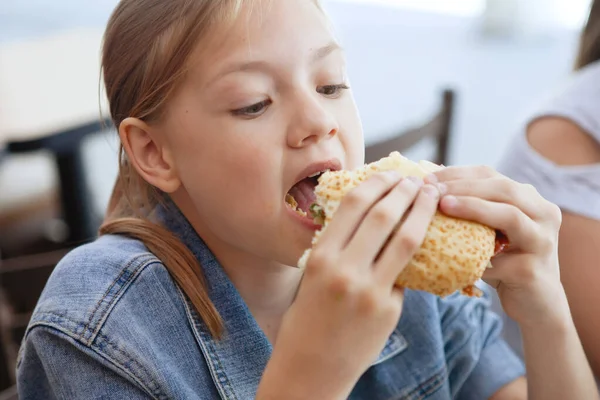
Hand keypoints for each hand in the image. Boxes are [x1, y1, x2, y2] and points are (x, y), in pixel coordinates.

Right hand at [258, 172, 439, 398]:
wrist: (310, 369)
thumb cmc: (307, 319)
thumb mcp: (313, 276)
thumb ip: (339, 249)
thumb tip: (373, 218)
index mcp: (321, 256)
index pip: (354, 205)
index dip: (377, 183)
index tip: (392, 174)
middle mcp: (344, 269)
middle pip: (384, 215)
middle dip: (405, 191)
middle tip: (418, 181)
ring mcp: (369, 291)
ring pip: (405, 239)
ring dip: (422, 212)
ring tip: (431, 197)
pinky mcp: (388, 310)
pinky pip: (406, 273)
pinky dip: (416, 253)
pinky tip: (425, 239)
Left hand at [430, 166, 564, 327]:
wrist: (536, 304)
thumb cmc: (504, 263)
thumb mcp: (489, 231)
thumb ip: (472, 209)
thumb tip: (428, 189)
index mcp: (530, 199)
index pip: (491, 175)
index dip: (458, 173)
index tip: (428, 178)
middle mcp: (544, 214)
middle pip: (503, 188)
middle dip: (463, 186)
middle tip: (432, 190)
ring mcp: (543, 241)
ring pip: (510, 215)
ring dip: (473, 207)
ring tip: (443, 205)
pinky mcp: (533, 270)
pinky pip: (498, 260)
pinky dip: (473, 256)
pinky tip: (449, 256)